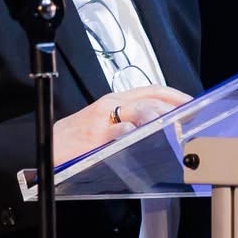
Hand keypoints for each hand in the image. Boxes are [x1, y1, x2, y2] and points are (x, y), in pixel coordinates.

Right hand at [53, 85, 192, 158]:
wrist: (45, 147)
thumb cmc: (72, 140)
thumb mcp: (101, 125)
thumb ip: (126, 122)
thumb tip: (155, 127)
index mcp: (114, 101)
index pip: (151, 90)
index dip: (175, 95)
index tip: (192, 104)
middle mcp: (110, 105)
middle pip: (150, 97)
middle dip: (175, 106)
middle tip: (191, 117)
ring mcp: (103, 120)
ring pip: (139, 109)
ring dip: (160, 116)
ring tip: (176, 126)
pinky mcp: (95, 136)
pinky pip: (119, 130)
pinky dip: (134, 132)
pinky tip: (145, 136)